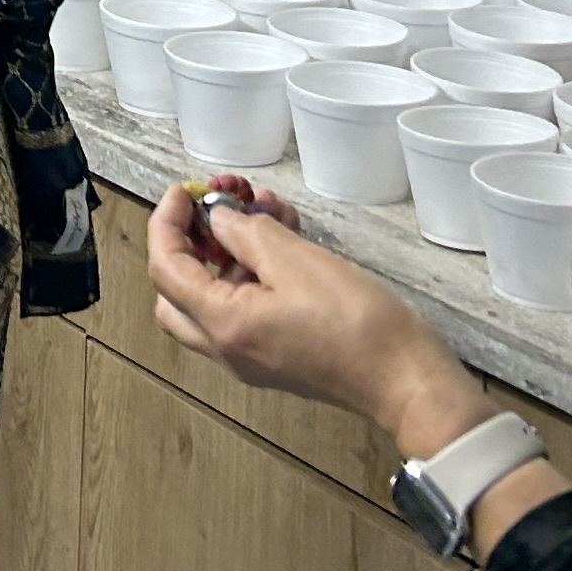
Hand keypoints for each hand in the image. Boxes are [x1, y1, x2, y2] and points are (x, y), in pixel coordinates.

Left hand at [144, 183, 478, 448]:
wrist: (405, 378)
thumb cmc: (359, 325)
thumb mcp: (297, 261)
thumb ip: (247, 234)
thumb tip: (218, 219)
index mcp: (223, 326)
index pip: (166, 268)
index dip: (168, 222)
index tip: (184, 191)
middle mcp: (228, 348)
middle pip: (177, 290)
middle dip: (190, 241)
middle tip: (215, 207)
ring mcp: (251, 356)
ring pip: (214, 297)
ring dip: (228, 252)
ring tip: (262, 210)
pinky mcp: (277, 355)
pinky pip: (245, 309)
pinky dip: (252, 273)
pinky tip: (282, 239)